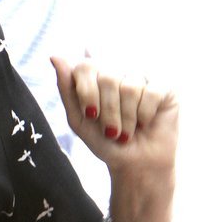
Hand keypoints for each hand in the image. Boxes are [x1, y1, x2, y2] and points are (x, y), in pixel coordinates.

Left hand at [51, 56, 177, 179]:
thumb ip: (66, 88)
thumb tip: (55, 56)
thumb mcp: (78, 118)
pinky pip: (151, 92)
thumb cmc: (105, 140)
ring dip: (126, 118)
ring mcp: (144, 76)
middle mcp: (120, 69)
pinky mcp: (166, 87)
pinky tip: (146, 123)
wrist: (134, 164)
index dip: (86, 92)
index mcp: (97, 73)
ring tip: (128, 131)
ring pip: (129, 87)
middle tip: (111, 131)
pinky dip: (144, 115)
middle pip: (107, 77)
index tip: (90, 115)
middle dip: (107, 111)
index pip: (86, 66)